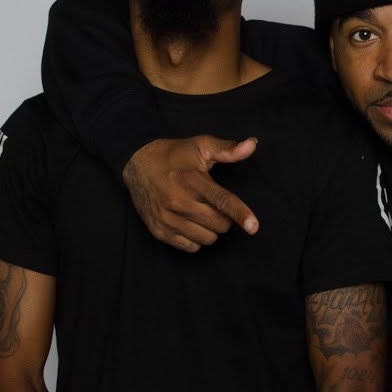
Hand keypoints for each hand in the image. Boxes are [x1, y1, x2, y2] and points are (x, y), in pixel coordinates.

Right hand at [121, 136, 259, 252]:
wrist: (137, 163)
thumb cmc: (174, 155)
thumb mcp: (201, 145)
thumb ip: (228, 149)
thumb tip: (252, 144)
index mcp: (193, 181)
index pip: (222, 201)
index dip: (240, 214)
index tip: (253, 226)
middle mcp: (179, 202)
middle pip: (219, 224)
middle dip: (224, 217)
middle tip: (215, 204)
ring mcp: (168, 219)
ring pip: (208, 239)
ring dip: (211, 229)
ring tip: (202, 212)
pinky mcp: (159, 231)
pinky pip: (191, 247)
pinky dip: (196, 238)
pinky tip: (190, 222)